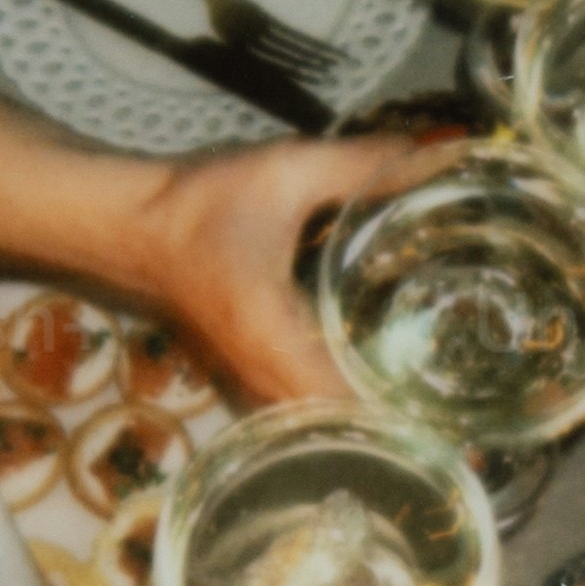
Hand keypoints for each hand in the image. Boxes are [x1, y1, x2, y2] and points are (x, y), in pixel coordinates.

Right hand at [129, 128, 445, 409]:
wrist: (130, 224)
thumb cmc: (201, 204)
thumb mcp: (286, 172)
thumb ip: (361, 165)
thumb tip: (429, 156)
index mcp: (275, 335)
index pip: (344, 406)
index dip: (397, 418)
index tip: (452, 413)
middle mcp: (263, 371)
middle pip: (336, 429)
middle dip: (392, 426)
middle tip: (454, 406)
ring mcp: (250, 377)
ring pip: (314, 422)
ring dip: (363, 419)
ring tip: (423, 398)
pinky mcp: (246, 369)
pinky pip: (297, 406)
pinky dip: (335, 404)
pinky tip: (371, 376)